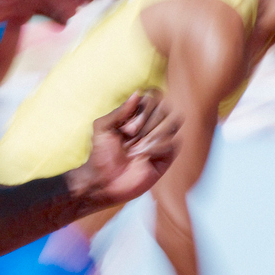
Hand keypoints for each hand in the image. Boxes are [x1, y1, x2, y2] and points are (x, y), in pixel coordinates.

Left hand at [68, 91, 179, 206]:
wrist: (104, 181)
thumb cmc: (101, 155)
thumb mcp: (102, 128)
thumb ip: (120, 111)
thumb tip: (138, 93)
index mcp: (137, 116)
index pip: (154, 98)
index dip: (143, 110)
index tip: (127, 127)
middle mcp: (151, 125)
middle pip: (165, 109)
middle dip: (146, 123)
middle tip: (130, 138)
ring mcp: (160, 140)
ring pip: (173, 124)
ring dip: (153, 136)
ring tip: (136, 151)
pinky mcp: (166, 157)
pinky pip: (173, 143)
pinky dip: (158, 148)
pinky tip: (144, 158)